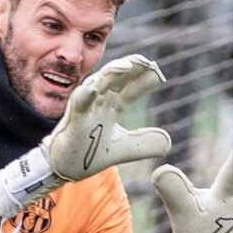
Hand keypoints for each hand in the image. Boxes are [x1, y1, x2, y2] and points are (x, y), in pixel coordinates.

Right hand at [42, 55, 171, 180]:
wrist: (64, 169)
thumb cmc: (88, 152)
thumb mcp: (123, 149)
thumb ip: (144, 144)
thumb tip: (168, 141)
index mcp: (111, 106)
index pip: (130, 87)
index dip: (143, 79)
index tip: (159, 73)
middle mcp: (98, 102)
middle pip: (116, 78)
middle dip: (131, 67)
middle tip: (147, 62)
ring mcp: (84, 108)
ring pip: (98, 83)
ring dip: (111, 73)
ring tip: (127, 65)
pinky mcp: (72, 120)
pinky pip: (78, 104)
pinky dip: (85, 95)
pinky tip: (93, 88)